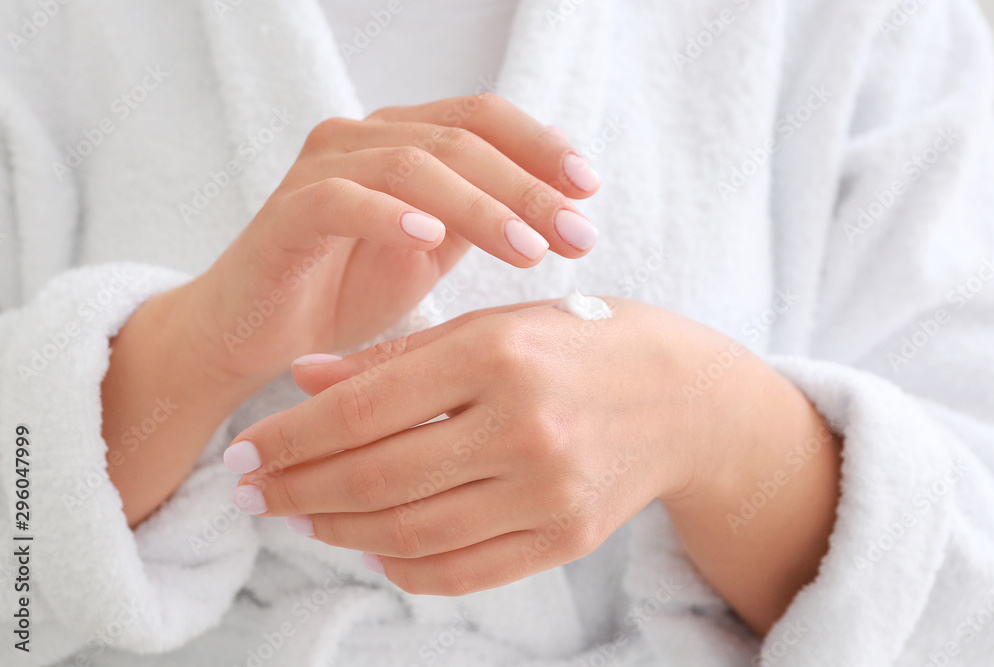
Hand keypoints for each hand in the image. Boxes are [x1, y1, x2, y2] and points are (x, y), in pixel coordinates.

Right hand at [173, 93, 601, 383]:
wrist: (258, 336)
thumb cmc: (345, 291)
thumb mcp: (432, 252)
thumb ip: (482, 218)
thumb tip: (564, 211)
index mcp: (403, 141)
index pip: (483, 119)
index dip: (540, 146)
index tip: (589, 191)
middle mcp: (362, 140)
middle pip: (459, 139)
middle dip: (527, 186)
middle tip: (577, 234)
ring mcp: (320, 171)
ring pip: (411, 165)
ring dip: (478, 205)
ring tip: (528, 249)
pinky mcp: (284, 215)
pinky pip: (339, 200)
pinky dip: (389, 215)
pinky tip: (433, 239)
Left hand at [224, 299, 769, 594]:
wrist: (682, 397)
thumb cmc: (576, 344)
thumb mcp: (492, 324)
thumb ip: (396, 357)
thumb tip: (303, 382)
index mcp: (497, 353)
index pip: (362, 409)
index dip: (288, 439)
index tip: (241, 455)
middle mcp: (523, 425)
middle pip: (375, 477)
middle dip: (296, 490)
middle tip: (249, 494)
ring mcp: (549, 490)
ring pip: (410, 531)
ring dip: (338, 529)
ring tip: (299, 516)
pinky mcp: (567, 538)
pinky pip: (461, 569)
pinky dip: (401, 564)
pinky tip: (369, 544)